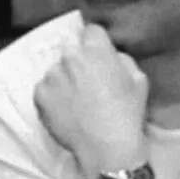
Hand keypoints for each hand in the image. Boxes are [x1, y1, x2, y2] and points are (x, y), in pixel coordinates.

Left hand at [34, 24, 148, 178]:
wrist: (107, 148)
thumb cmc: (127, 114)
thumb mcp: (139, 79)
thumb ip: (121, 58)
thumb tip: (110, 55)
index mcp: (96, 50)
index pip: (91, 30)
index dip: (97, 43)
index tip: (99, 56)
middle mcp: (69, 57)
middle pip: (71, 48)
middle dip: (79, 59)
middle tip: (89, 81)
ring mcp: (51, 76)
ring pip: (57, 69)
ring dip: (65, 78)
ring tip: (78, 100)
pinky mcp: (40, 95)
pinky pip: (45, 88)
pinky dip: (53, 96)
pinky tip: (68, 110)